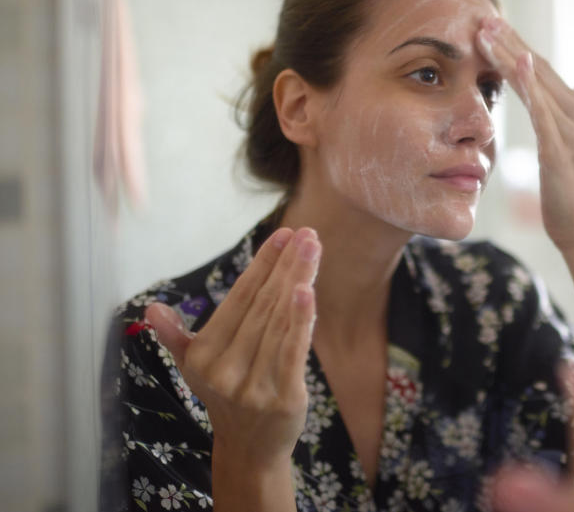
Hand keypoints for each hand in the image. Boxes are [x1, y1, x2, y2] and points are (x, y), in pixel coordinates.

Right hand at [145, 227, 319, 471]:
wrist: (250, 449)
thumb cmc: (226, 395)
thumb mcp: (195, 368)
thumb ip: (177, 336)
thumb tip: (151, 308)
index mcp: (203, 354)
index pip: (240, 298)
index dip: (263, 264)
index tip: (284, 235)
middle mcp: (224, 369)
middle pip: (263, 304)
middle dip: (287, 265)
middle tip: (307, 233)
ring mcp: (253, 384)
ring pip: (280, 321)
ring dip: (299, 279)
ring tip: (313, 248)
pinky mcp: (283, 397)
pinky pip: (292, 350)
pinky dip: (302, 320)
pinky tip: (308, 291)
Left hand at [476, 17, 573, 248]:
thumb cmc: (570, 186)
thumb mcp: (572, 139)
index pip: (542, 69)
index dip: (518, 44)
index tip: (492, 23)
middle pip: (539, 70)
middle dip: (510, 42)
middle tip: (484, 18)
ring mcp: (570, 131)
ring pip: (537, 85)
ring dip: (512, 56)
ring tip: (488, 34)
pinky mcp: (560, 150)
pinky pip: (544, 114)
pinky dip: (533, 88)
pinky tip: (521, 65)